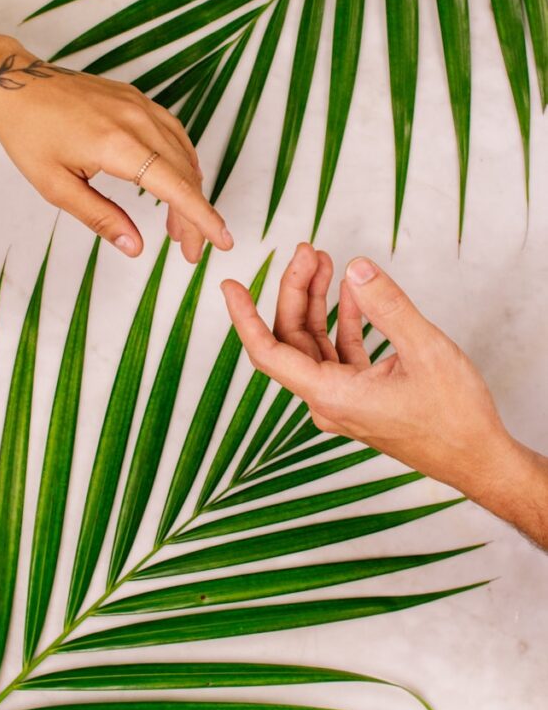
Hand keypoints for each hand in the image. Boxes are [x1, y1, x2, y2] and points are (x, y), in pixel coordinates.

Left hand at [0, 46, 232, 262]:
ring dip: (189, 191)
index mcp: (119, 146)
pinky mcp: (137, 99)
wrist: (15, 85)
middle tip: (190, 250)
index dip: (203, 218)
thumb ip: (100, 218)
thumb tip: (135, 247)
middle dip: (194, 217)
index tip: (222, 241)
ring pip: (184, 154)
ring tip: (178, 226)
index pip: (176, 188)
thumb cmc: (28, 134)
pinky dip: (182, 163)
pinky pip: (174, 133)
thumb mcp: (56, 187)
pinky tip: (175, 182)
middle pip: (185, 176)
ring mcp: (141, 106)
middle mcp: (138, 121)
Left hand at [221, 243, 513, 500]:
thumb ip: (388, 305)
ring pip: (314, 344)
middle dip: (295, 290)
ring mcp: (342, 401)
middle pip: (292, 338)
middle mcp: (328, 401)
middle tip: (307, 250)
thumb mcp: (426, 350)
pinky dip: (342, 322)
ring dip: (317, 302)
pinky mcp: (360, 398)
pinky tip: (352, 295)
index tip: (230, 286)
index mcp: (332, 396)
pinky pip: (338, 354)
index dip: (244, 317)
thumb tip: (357, 268)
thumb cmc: (455, 417)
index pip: (268, 353)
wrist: (479, 459)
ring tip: (324, 261)